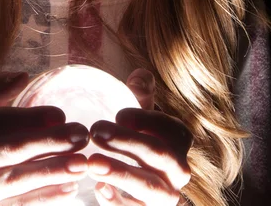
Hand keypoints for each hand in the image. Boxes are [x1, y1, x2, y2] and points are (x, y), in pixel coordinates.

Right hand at [0, 71, 89, 204]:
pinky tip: (71, 189)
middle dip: (50, 143)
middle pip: (13, 151)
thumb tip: (23, 76)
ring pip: (18, 181)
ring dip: (53, 172)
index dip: (33, 118)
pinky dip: (46, 198)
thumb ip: (0, 88)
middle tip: (82, 135)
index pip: (2, 121)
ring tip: (82, 164)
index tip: (63, 115)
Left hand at [87, 69, 192, 204]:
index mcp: (178, 142)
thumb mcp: (140, 116)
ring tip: (93, 163)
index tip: (119, 114)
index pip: (173, 129)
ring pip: (149, 187)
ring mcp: (165, 197)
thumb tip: (139, 77)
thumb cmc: (136, 140)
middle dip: (128, 142)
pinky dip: (118, 203)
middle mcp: (178, 171)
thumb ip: (141, 94)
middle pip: (159, 155)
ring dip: (121, 173)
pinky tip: (99, 190)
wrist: (134, 184)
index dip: (148, 121)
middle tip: (96, 130)